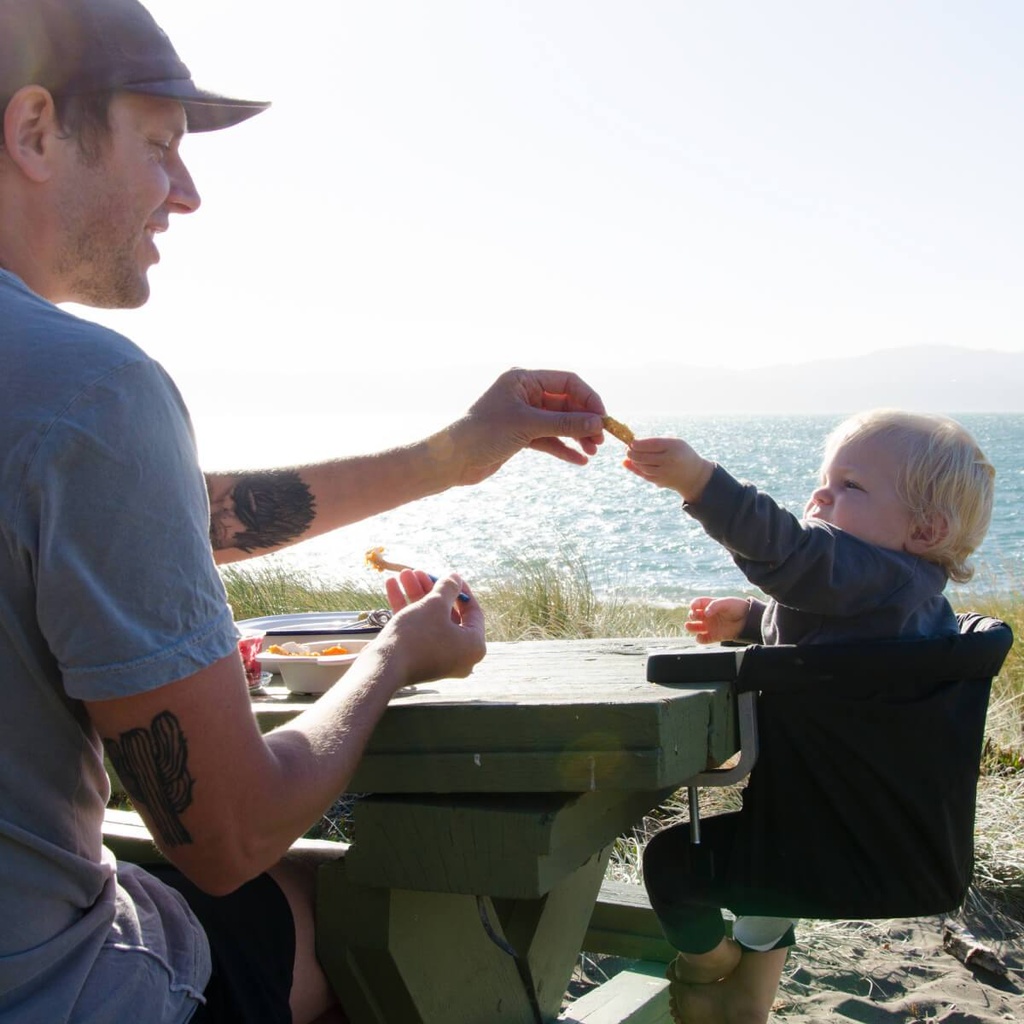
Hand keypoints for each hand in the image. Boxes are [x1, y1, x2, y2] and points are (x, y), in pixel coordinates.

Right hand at [377, 568, 485, 683]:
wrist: (383, 667)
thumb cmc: (417, 634)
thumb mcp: (435, 605)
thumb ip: (448, 588)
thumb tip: (456, 578)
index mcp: (474, 646)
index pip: (473, 611)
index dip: (461, 589)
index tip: (449, 575)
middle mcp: (460, 656)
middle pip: (448, 614)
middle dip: (430, 589)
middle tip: (418, 572)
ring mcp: (438, 659)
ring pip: (429, 620)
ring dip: (415, 594)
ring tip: (403, 574)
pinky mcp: (418, 660)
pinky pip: (418, 630)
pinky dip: (406, 609)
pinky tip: (392, 586)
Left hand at [445, 368, 605, 484]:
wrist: (453, 460)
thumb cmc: (483, 433)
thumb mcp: (527, 426)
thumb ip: (564, 424)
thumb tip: (597, 423)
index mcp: (523, 380)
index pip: (567, 382)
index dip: (588, 398)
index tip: (603, 419)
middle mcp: (525, 394)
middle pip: (566, 403)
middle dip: (584, 421)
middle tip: (600, 440)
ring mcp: (524, 416)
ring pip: (559, 423)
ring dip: (577, 436)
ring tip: (592, 451)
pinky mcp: (521, 436)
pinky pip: (549, 440)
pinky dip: (564, 449)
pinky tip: (579, 461)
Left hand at [622, 437, 713, 500]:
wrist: (693, 474)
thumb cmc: (679, 453)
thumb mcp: (672, 443)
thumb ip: (652, 443)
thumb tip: (630, 448)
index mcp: (673, 446)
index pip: (651, 445)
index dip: (638, 444)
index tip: (631, 442)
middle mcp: (669, 460)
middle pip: (644, 457)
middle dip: (631, 453)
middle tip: (627, 449)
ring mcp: (665, 472)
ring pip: (642, 466)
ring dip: (633, 460)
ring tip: (632, 455)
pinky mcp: (661, 481)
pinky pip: (644, 474)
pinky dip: (637, 468)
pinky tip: (634, 463)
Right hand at [685, 596, 748, 643]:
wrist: (748, 620)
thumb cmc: (737, 607)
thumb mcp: (726, 602)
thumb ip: (714, 605)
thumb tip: (705, 613)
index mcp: (709, 605)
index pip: (697, 604)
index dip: (693, 605)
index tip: (693, 607)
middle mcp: (708, 615)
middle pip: (694, 615)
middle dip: (692, 615)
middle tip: (696, 616)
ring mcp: (710, 626)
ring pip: (695, 628)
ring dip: (690, 627)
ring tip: (689, 626)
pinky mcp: (714, 635)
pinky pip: (703, 639)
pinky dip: (699, 639)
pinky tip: (699, 637)